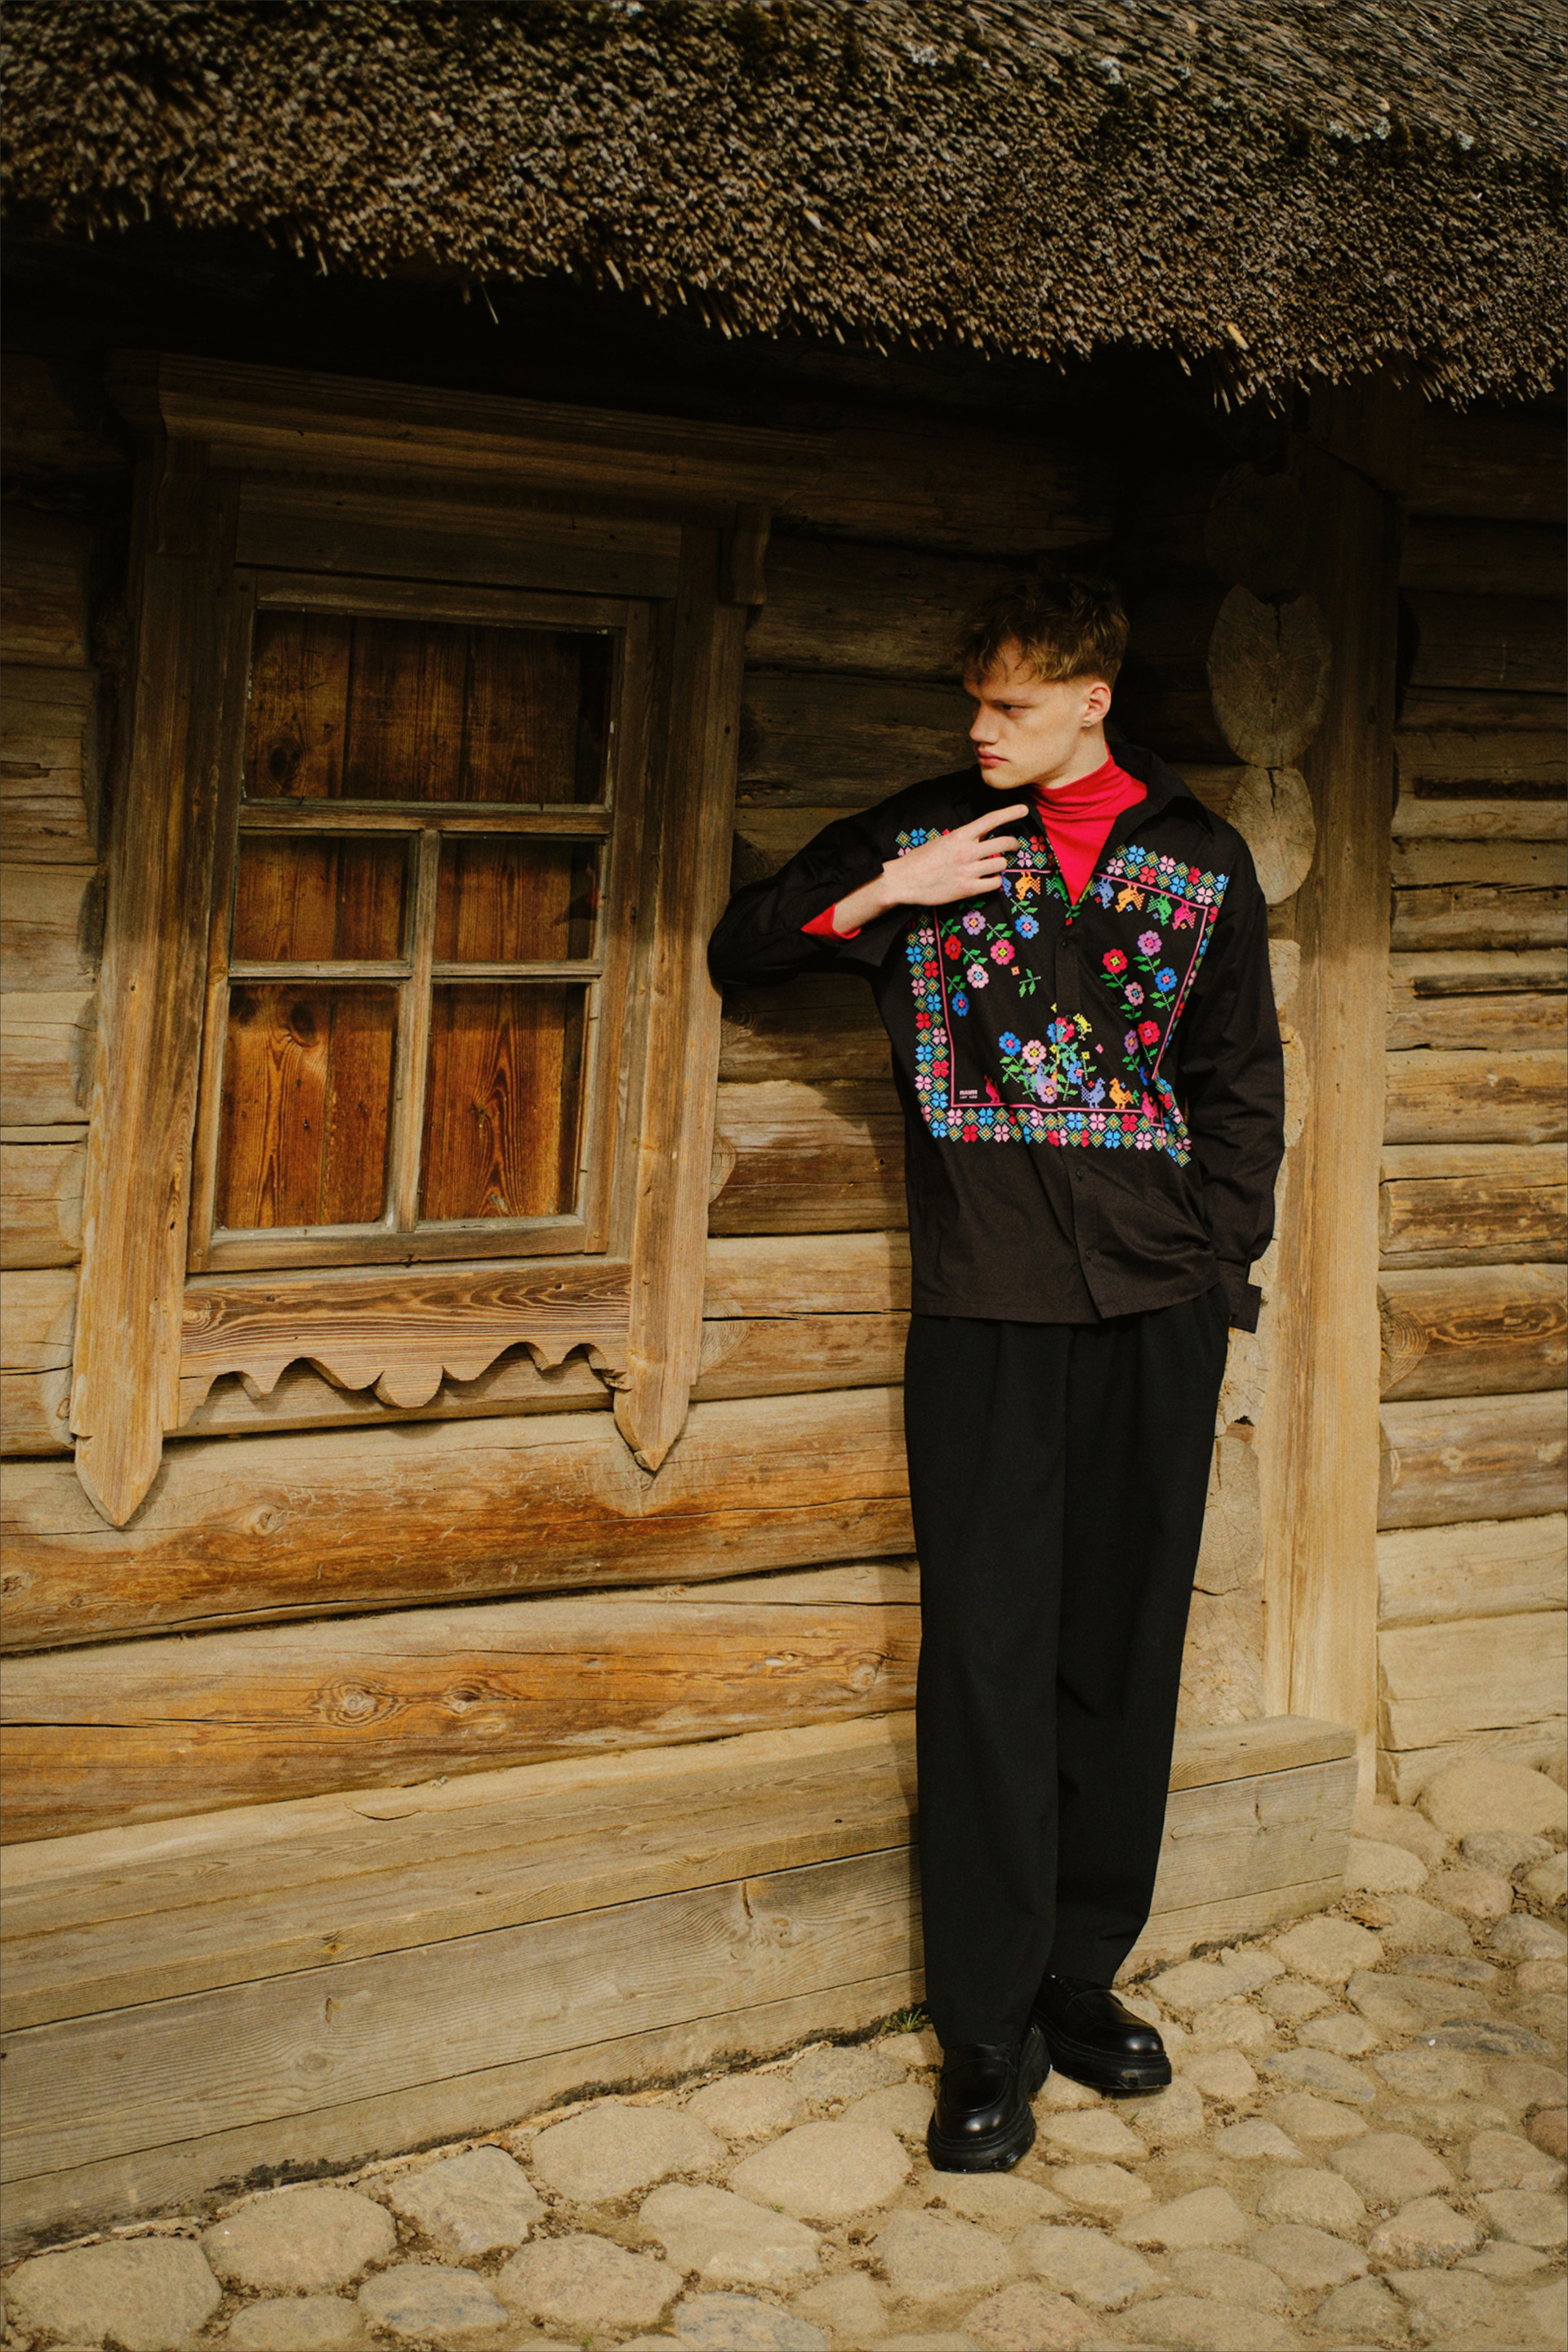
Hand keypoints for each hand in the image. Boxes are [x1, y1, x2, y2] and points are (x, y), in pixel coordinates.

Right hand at [887, 804, 1030, 906]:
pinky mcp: (967, 888)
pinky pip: (994, 883)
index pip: (990, 820)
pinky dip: (994, 881)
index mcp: (959, 836)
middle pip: (1004, 843)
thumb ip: (964, 839)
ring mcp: (968, 871)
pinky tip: (987, 880)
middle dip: (1013, 844)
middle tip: (1014, 845)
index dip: (1010, 813)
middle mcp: (966, 851)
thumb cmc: (921, 860)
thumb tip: (982, 837)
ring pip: (1001, 864)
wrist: (904, 880)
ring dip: (1000, 864)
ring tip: (992, 866)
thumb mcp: (942, 842)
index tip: (1024, 809)